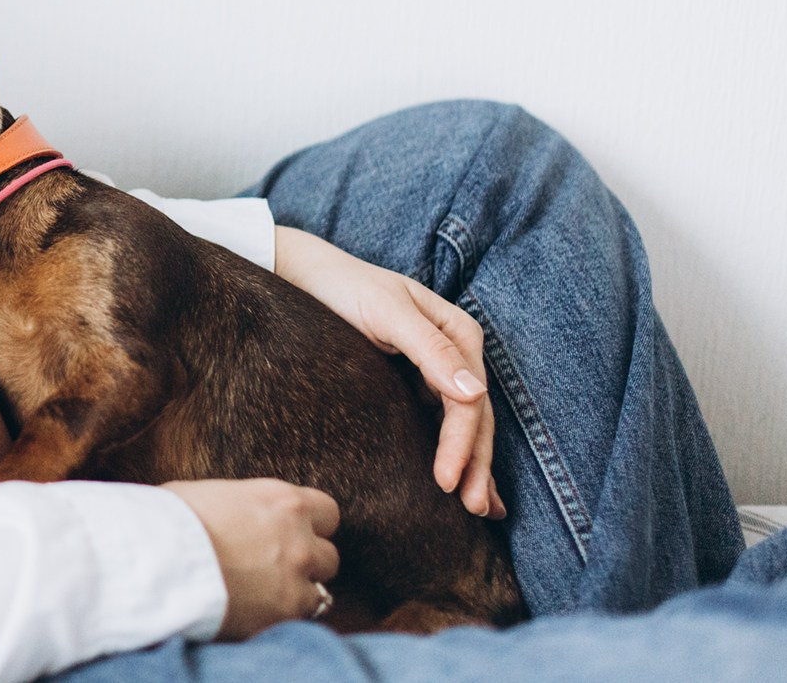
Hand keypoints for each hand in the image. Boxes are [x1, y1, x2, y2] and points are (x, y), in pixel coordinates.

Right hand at [163, 478, 340, 637]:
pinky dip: (286, 617)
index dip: (310, 526)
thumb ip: (238, 505)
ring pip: (322, 589)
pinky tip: (260, 613)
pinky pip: (304, 618)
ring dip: (300, 592)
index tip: (292, 535)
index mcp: (281, 500)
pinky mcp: (286, 612)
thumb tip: (230, 512)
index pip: (326, 511)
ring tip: (267, 595)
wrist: (160, 558)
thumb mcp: (209, 494)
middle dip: (306, 562)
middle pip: (329, 554)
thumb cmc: (171, 520)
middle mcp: (298, 536)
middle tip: (276, 568)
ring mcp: (296, 576)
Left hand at [272, 226, 504, 519]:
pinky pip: (443, 419)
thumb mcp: (387, 311)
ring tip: (478, 508)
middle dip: (478, 464)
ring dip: (474, 464)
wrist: (308, 276)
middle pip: (475, 416)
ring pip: (465, 424)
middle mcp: (456, 352)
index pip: (469, 401)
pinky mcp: (418, 380)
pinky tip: (465, 479)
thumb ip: (430, 349)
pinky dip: (458, 450)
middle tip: (472, 509)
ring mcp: (439, 368)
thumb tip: (474, 393)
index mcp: (459, 333)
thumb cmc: (346, 288)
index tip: (448, 481)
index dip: (464, 443)